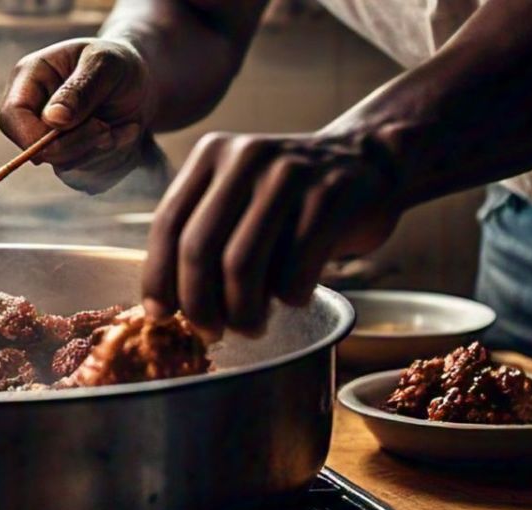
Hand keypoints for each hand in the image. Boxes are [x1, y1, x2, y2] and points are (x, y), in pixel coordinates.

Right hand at [0, 38, 156, 192]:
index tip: (74, 129)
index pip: (11, 118)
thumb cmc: (119, 63)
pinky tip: (125, 137)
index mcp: (29, 80)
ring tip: (128, 125)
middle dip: (80, 144)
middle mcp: (34, 114)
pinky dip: (113, 162)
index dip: (36, 136)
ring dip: (103, 153)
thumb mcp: (105, 64)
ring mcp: (51, 141)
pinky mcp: (72, 161)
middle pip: (38, 151)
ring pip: (66, 168)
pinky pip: (87, 179)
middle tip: (109, 127)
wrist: (141, 82)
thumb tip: (54, 119)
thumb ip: (80, 89)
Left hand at [141, 132, 401, 336]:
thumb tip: (166, 309)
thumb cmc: (293, 199)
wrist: (372, 160)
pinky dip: (289, 298)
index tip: (162, 316)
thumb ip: (203, 233)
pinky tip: (295, 297)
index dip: (158, 278)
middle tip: (212, 333)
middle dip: (199, 305)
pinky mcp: (331, 198)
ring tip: (252, 327)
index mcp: (212, 154)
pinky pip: (293, 270)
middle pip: (199, 249)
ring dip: (243, 313)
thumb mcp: (240, 195)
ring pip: (242, 265)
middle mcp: (245, 157)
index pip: (168, 224)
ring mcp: (289, 174)